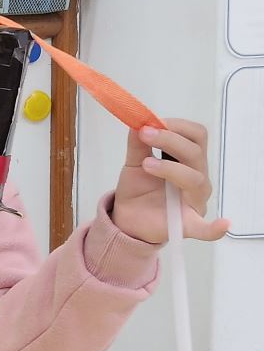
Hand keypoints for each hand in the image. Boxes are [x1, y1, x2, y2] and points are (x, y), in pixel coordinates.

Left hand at [111, 120, 228, 244]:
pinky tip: (223, 225)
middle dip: (170, 139)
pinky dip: (214, 228)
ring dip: (169, 168)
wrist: (127, 218)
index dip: (176, 126)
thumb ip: (137, 144)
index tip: (151, 122)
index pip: (196, 136)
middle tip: (145, 134)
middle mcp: (197, 177)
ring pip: (195, 179)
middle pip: (196, 153)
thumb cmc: (138, 188)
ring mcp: (195, 201)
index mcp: (187, 160)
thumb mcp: (133, 163)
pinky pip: (206, 229)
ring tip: (146, 164)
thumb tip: (138, 121)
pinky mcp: (188, 224)